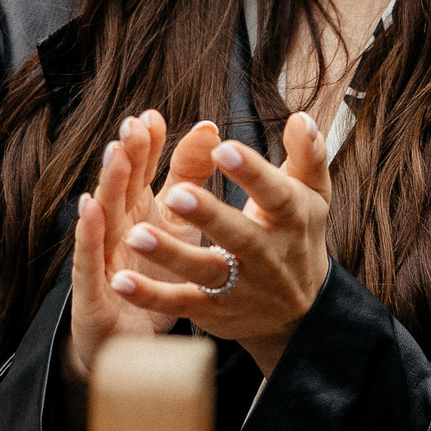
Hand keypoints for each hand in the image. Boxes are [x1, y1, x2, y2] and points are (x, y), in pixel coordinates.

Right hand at [67, 111, 183, 386]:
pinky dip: (88, 233)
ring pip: (104, 214)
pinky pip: (89, 259)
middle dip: (126, 155)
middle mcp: (116, 229)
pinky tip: (89, 210)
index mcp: (138, 211)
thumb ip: (188, 176)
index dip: (146, 146)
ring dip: (107, 184)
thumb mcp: (177, 224)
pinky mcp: (93, 290)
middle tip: (133, 125)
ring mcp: (102, 257)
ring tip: (115, 154)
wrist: (131, 344)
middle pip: (121, 186)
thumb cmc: (152, 276)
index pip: (141, 172)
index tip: (153, 117)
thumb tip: (208, 126)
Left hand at [111, 111, 331, 377]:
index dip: (251, 172)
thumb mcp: (311, 194)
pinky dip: (151, 296)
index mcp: (291, 217)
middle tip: (174, 193)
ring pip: (204, 272)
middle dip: (207, 215)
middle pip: (238, 235)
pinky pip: (181, 304)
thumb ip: (307, 154)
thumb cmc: (298, 233)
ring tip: (134, 235)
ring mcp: (240, 287)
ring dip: (169, 255)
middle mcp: (267, 255)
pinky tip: (120, 282)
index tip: (222, 148)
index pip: (274, 193)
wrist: (302, 312)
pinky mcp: (215, 313)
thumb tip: (300, 117)